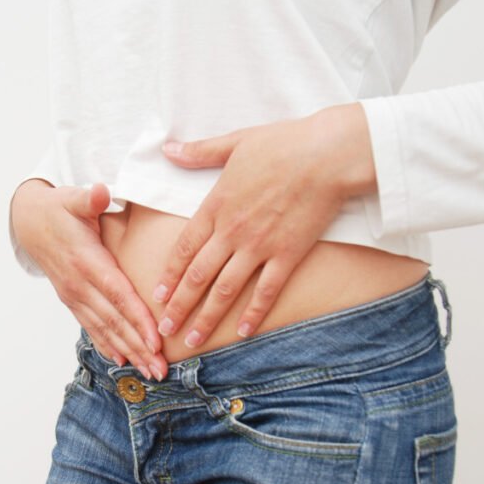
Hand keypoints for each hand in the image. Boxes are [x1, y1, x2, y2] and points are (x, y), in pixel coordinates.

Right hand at [11, 179, 167, 380]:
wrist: (29, 223)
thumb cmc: (59, 209)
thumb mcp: (72, 198)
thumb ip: (89, 198)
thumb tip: (101, 193)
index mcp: (87, 262)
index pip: (118, 295)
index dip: (137, 319)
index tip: (156, 340)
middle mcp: (80, 285)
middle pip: (115, 321)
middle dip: (139, 347)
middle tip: (162, 371)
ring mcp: (75, 296)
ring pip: (105, 330)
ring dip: (129, 353)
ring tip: (150, 373)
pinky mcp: (73, 300)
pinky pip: (93, 328)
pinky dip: (108, 346)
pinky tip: (124, 362)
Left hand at [151, 103, 378, 346]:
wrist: (328, 154)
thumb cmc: (284, 143)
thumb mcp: (235, 142)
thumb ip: (199, 152)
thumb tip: (168, 147)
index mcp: (216, 205)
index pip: (183, 249)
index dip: (169, 276)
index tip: (156, 297)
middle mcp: (232, 231)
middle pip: (197, 276)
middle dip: (178, 307)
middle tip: (163, 331)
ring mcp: (259, 246)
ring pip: (225, 290)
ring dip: (206, 318)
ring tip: (193, 340)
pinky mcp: (287, 255)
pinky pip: (266, 291)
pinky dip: (253, 313)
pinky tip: (243, 332)